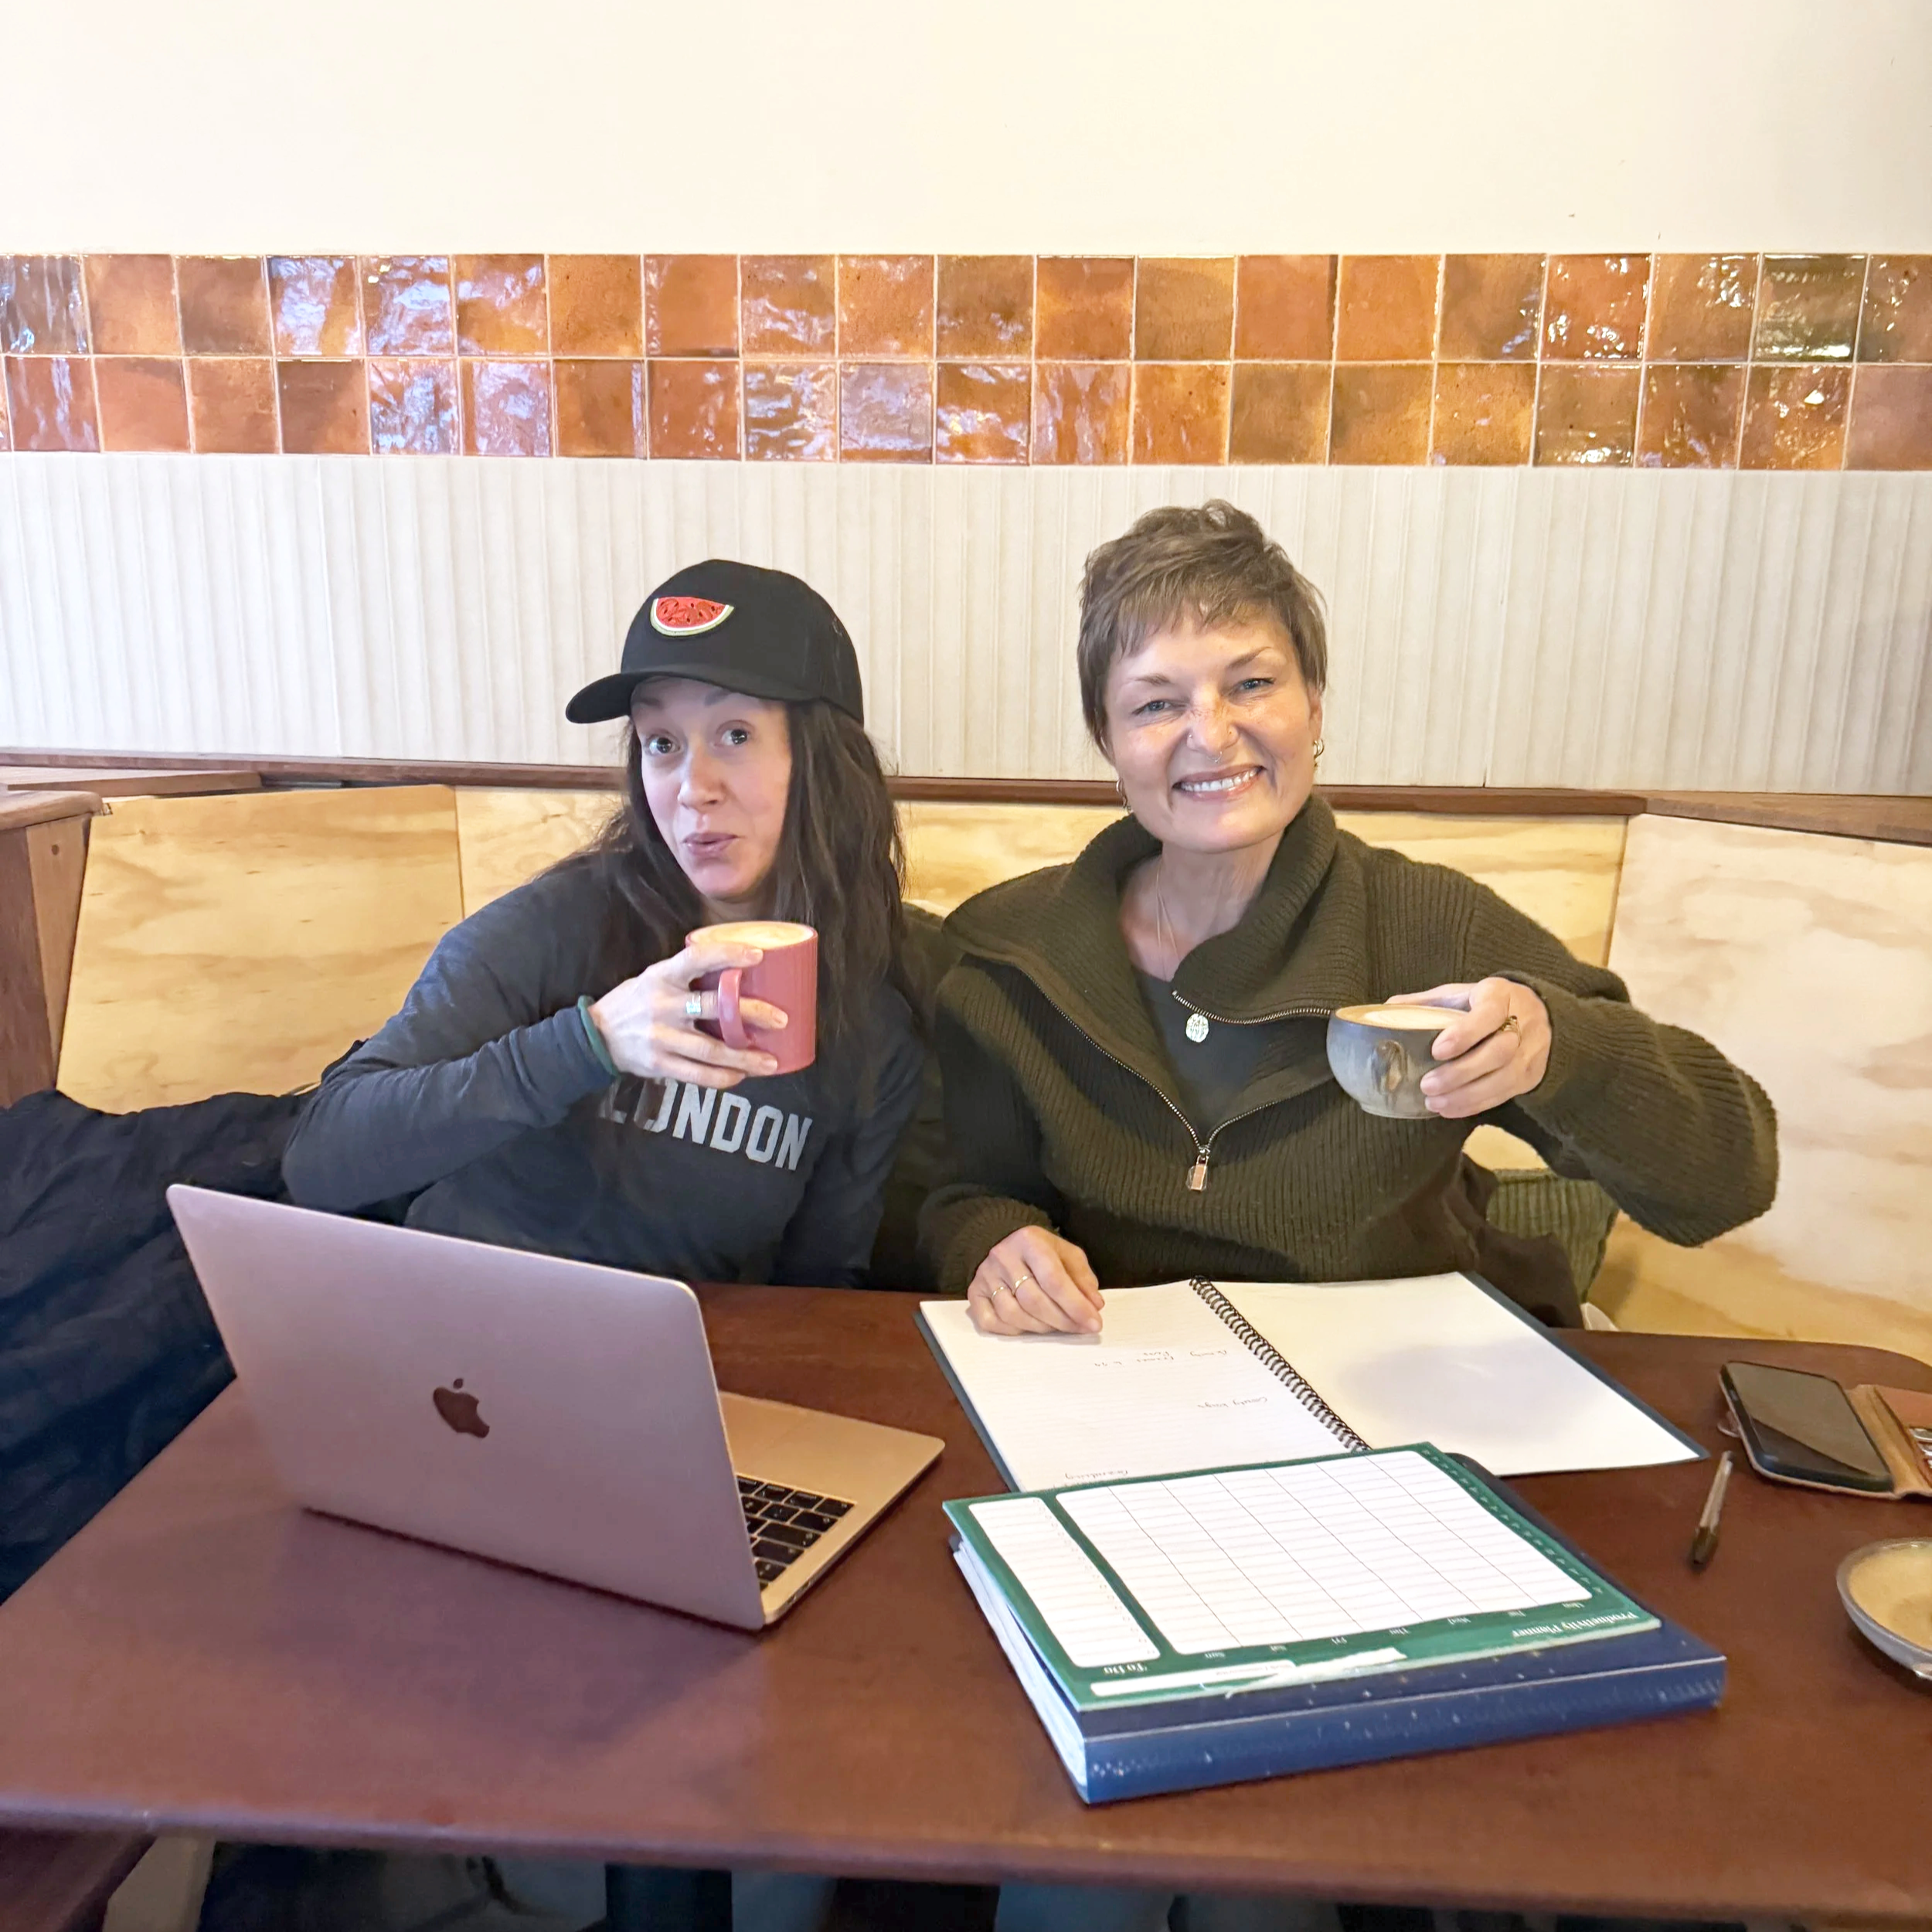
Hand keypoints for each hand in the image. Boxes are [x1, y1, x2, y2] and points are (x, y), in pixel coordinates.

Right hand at [588, 939, 788, 1088]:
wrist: (596, 1036)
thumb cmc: (635, 1001)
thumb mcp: (654, 977)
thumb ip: (687, 975)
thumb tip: (737, 970)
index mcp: (662, 976)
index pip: (697, 958)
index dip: (728, 954)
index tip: (758, 955)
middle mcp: (662, 1005)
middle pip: (714, 1007)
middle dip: (752, 1014)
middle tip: (781, 1019)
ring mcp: (660, 1037)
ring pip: (711, 1049)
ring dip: (745, 1057)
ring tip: (771, 1061)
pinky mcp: (658, 1064)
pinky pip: (697, 1075)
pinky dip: (722, 1077)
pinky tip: (741, 1076)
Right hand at [967, 1228, 1103, 1335]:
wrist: (1004, 1244)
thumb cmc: (1040, 1252)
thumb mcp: (1066, 1254)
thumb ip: (1082, 1278)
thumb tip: (1094, 1305)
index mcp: (1029, 1241)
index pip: (1054, 1279)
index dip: (1076, 1305)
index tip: (1094, 1323)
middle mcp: (1003, 1257)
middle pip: (1034, 1300)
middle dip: (1062, 1320)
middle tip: (1080, 1329)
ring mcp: (985, 1276)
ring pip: (1014, 1314)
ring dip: (1041, 1328)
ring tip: (1057, 1326)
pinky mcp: (974, 1293)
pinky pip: (991, 1322)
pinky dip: (1013, 1331)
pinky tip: (1028, 1326)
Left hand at [1382, 977, 1550, 1118]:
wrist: (1537, 1011)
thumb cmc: (1486, 1002)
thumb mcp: (1459, 993)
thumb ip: (1426, 1002)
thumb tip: (1386, 1010)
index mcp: (1499, 995)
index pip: (1488, 1013)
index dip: (1465, 1033)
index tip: (1437, 1051)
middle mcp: (1521, 1023)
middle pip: (1499, 1051)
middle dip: (1461, 1073)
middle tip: (1427, 1086)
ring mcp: (1530, 1051)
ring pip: (1504, 1078)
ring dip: (1467, 1095)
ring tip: (1435, 1102)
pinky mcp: (1531, 1074)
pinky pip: (1506, 1093)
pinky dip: (1476, 1104)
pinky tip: (1451, 1108)